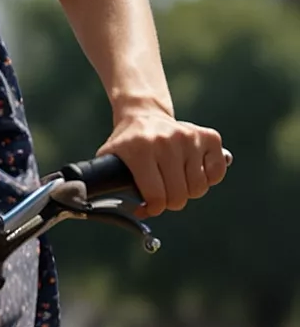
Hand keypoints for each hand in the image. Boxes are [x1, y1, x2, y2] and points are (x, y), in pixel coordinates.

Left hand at [99, 109, 228, 216]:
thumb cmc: (127, 145)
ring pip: (199, 187)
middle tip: (164, 195)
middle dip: (171, 202)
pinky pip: (216, 173)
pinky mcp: (209, 137)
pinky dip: (208, 178)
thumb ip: (109, 185)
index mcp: (139, 150)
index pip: (155, 195)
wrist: (144, 115)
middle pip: (179, 195)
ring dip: (189, 191)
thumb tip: (125, 211)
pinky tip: (193, 171)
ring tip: (176, 181)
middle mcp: (166, 141)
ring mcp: (189, 137)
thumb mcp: (109, 160)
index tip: (151, 207)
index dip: (154, 208)